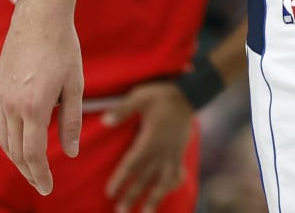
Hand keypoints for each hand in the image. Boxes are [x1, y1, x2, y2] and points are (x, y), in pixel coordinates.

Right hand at [0, 0, 83, 196]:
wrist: (39, 16)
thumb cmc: (63, 47)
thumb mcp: (75, 84)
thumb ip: (71, 121)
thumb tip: (71, 152)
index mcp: (34, 106)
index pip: (32, 154)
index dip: (40, 174)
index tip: (47, 188)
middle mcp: (11, 105)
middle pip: (15, 152)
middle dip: (28, 171)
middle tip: (41, 184)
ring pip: (3, 140)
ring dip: (16, 157)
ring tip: (31, 167)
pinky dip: (5, 139)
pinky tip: (15, 142)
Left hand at [102, 82, 194, 212]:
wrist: (190, 94)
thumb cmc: (162, 95)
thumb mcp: (140, 97)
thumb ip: (123, 110)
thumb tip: (105, 121)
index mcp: (150, 139)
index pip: (132, 164)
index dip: (121, 179)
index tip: (110, 192)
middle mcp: (162, 150)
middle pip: (146, 178)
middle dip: (133, 195)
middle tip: (121, 210)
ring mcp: (173, 153)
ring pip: (164, 181)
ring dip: (154, 197)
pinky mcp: (180, 152)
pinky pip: (178, 174)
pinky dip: (172, 185)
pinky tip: (166, 192)